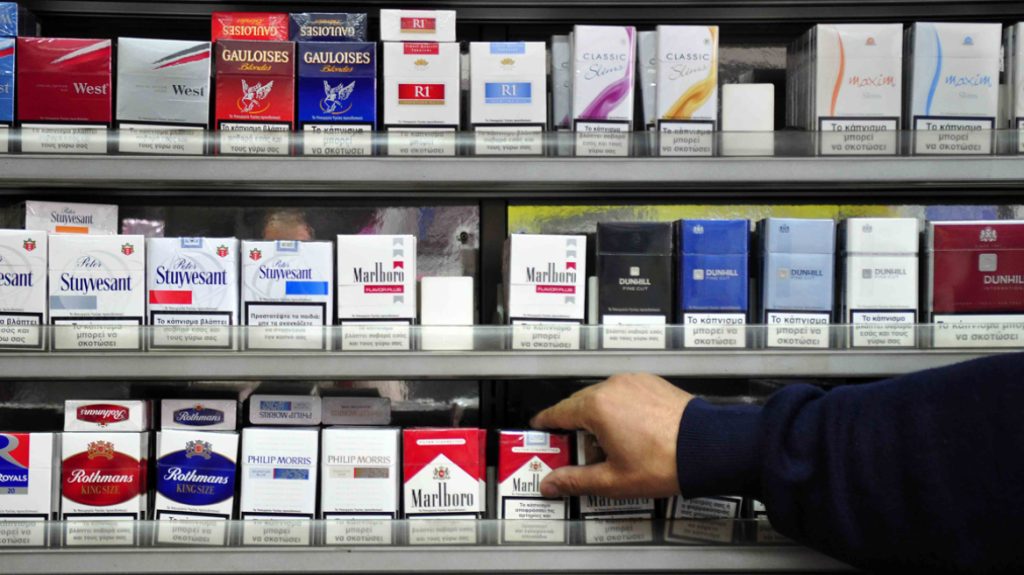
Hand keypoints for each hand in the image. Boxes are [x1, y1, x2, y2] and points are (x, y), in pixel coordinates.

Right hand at [530, 372, 692, 498]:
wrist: (709, 447)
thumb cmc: (664, 462)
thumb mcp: (613, 480)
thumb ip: (575, 480)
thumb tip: (550, 484)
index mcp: (596, 407)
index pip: (558, 412)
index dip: (546, 423)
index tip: (540, 428)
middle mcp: (612, 387)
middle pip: (580, 404)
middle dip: (574, 425)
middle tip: (573, 448)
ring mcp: (634, 382)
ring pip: (604, 398)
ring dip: (599, 417)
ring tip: (608, 447)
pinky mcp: (652, 383)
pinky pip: (625, 394)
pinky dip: (620, 409)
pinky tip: (629, 432)